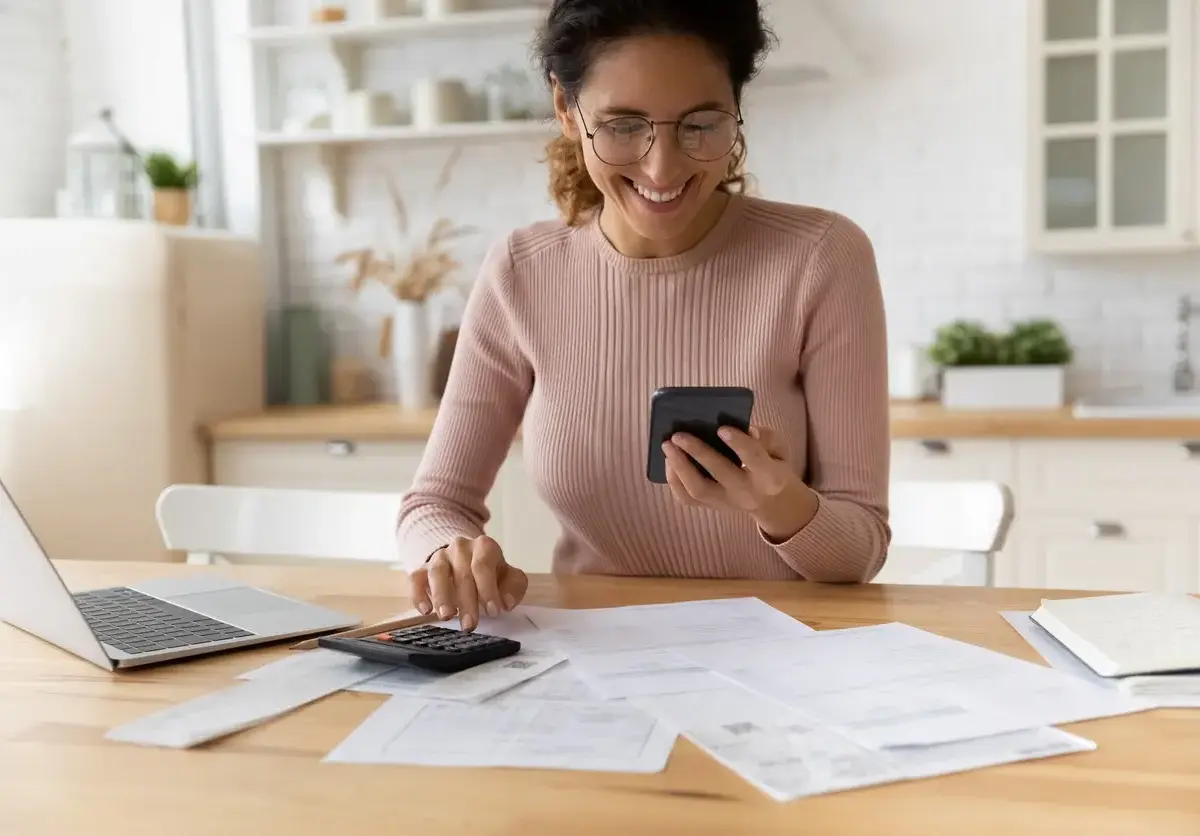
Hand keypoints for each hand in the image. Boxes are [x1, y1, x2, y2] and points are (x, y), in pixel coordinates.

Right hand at [408, 535, 528, 630]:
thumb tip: (506, 602)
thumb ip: (513, 588)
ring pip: (437, 573)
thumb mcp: (509, 577)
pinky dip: (418, 594)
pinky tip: (425, 610)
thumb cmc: (491, 573)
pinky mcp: (423, 568)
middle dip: (467, 601)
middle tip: (470, 625)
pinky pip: (416, 578)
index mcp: (484, 546)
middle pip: (462, 573)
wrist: (468, 559)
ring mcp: (440, 557)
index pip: (483, 565)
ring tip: (446, 616)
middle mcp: (460, 547)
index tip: (493, 611)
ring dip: (441, 596)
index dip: (488, 589)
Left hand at [663, 425, 817, 540]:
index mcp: (770, 477)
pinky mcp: (710, 507)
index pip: (754, 458)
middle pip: (720, 473)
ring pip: (698, 490)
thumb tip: (745, 430)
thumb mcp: (780, 448)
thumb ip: (766, 437)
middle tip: (679, 434)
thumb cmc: (771, 464)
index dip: (738, 443)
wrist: (770, 501)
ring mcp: (726, 503)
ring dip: (679, 466)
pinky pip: (687, 498)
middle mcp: (746, 493)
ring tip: (667, 445)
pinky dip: (674, 479)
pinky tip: (668, 460)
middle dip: (698, 452)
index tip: (721, 428)